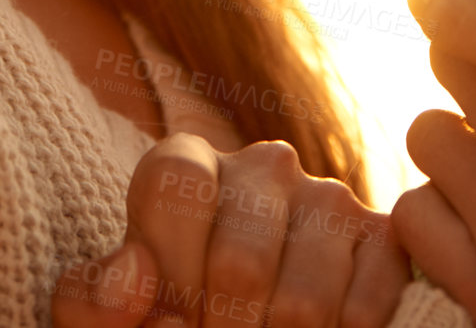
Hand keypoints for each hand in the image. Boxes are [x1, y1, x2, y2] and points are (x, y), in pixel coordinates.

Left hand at [51, 133, 408, 327]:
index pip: (174, 186)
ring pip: (303, 303)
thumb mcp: (112, 310)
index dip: (168, 270)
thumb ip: (92, 300)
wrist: (242, 320)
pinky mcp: (383, 239)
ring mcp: (329, 197)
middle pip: (239, 263)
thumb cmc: (169, 311)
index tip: (170, 317)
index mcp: (188, 162)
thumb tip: (131, 283)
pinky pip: (365, 310)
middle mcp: (264, 164)